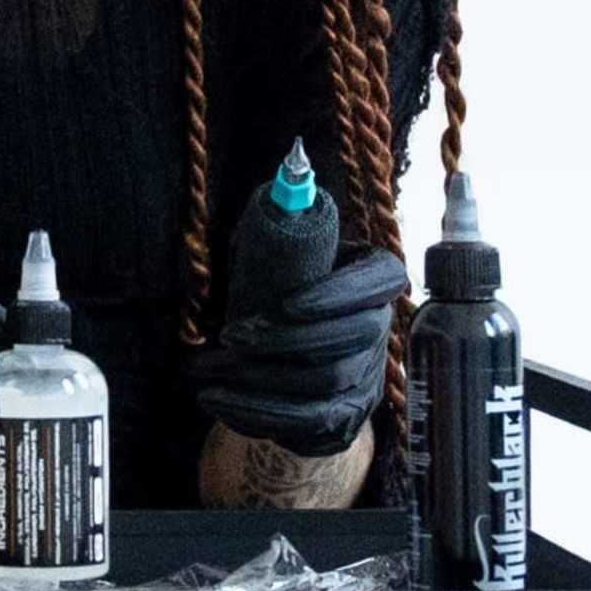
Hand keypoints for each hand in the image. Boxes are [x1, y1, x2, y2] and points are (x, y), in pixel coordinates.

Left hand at [191, 156, 404, 456]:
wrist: (281, 358)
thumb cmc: (280, 289)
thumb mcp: (283, 253)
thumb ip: (288, 221)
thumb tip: (292, 165)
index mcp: (375, 277)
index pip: (378, 284)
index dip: (335, 298)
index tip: (286, 304)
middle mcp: (382, 328)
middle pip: (350, 340)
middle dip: (285, 341)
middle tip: (230, 337)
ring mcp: (369, 377)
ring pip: (325, 385)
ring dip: (260, 381)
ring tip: (208, 373)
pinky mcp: (347, 417)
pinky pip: (308, 424)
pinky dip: (257, 415)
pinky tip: (218, 402)